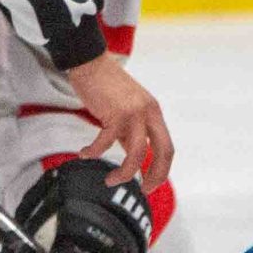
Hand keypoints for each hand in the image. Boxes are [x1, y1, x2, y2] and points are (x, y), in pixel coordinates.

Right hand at [65, 52, 174, 189]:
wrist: (90, 63)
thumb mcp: (126, 109)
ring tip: (110, 181)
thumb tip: (133, 158)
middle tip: (143, 189)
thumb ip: (131, 132)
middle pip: (163, 152)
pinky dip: (94, 152)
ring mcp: (134, 112)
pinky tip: (84, 153)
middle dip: (155, 176)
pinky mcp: (115, 113)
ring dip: (124, 173)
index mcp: (154, 113)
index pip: (167, 147)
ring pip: (137, 153)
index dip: (162, 169)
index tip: (150, 184)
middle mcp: (149, 113)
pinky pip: (106, 142)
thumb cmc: (106, 87)